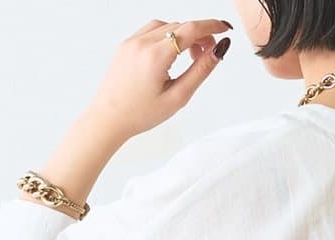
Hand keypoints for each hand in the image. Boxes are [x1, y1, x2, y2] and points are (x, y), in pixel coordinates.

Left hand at [87, 17, 233, 141]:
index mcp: (156, 56)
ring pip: (167, 25)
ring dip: (183, 35)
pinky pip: (152, 30)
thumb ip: (200, 71)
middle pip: (180, 26)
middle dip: (199, 35)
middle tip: (207, 54)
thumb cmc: (141, 114)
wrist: (108, 118)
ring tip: (190, 56)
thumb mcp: (177, 97)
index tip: (225, 28)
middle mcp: (142, 42)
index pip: (191, 29)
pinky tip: (171, 53)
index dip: (212, 26)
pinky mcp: (126, 43)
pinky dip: (168, 35)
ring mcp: (132, 40)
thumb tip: (219, 50)